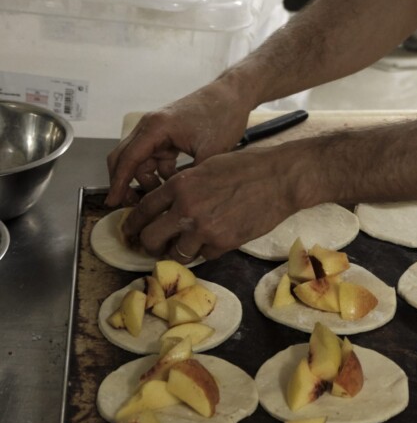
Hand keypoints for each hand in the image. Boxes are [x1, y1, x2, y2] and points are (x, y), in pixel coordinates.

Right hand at [106, 79, 250, 207]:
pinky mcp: (166, 135)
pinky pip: (153, 158)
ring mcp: (157, 130)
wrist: (232, 95)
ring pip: (139, 160)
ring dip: (145, 179)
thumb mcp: (212, 151)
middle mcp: (150, 126)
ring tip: (159, 198)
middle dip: (124, 183)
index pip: (128, 159)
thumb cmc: (223, 116)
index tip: (111, 202)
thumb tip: (182, 203)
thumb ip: (193, 178)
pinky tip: (171, 184)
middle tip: (133, 206)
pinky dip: (158, 173)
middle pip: (124, 158)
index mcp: (156, 127)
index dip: (118, 183)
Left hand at [120, 145, 310, 261]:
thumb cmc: (248, 166)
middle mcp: (186, 208)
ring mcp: (204, 228)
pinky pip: (204, 256)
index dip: (133, 224)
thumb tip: (168, 203)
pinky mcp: (223, 243)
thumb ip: (185, 185)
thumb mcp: (207, 166)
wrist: (280, 178)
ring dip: (177, 253)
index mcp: (180, 184)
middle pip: (150, 238)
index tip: (131, 232)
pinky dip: (205, 251)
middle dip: (148, 245)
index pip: (143, 209)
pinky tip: (214, 240)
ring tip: (184, 248)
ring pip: (175, 254)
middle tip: (154, 246)